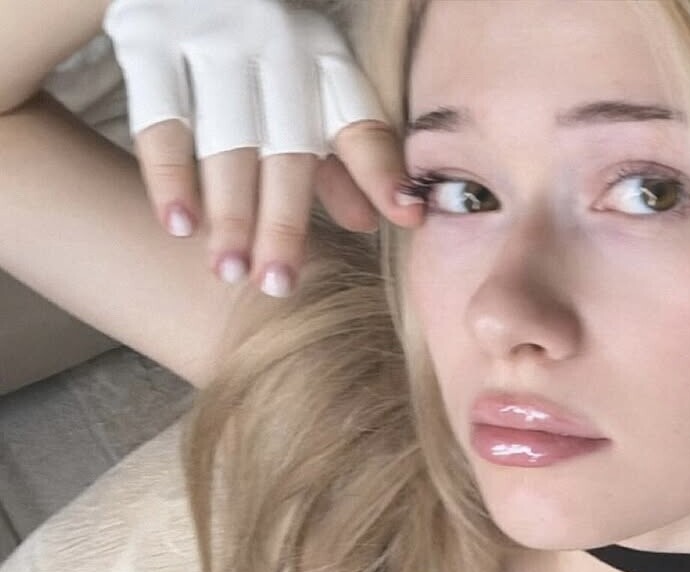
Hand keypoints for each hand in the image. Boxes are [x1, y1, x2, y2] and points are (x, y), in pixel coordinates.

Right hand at [102, 0, 423, 296]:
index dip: (383, 172)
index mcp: (324, 61)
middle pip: (288, 148)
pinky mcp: (149, 38)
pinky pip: (160, 120)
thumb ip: (337, 158)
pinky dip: (168, 176)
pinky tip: (180, 225)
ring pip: (226, 142)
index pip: (360, 122)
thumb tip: (372, 222)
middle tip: (278, 286)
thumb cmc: (255, 52)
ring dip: (229, 213)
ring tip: (230, 272)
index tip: (409, 217)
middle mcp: (277, 48)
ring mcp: (214, 41)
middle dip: (284, 223)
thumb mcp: (305, 90)